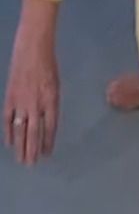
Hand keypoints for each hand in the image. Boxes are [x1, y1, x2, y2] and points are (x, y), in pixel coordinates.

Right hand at [4, 15, 59, 165]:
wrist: (32, 48)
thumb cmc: (48, 64)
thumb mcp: (55, 85)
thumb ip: (50, 104)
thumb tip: (47, 122)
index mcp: (51, 100)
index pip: (50, 127)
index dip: (48, 142)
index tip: (46, 154)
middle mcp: (36, 104)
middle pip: (34, 133)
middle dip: (33, 150)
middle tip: (31, 164)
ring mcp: (21, 102)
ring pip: (20, 130)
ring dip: (21, 146)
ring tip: (22, 160)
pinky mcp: (10, 98)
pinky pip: (8, 120)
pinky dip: (8, 133)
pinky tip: (9, 143)